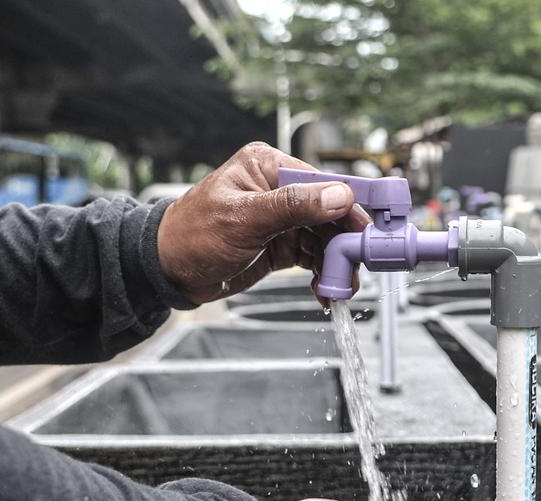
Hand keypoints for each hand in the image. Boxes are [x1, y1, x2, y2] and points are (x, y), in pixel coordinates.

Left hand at [156, 142, 369, 304]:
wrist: (167, 272)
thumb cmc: (190, 236)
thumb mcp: (244, 218)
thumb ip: (294, 206)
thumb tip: (339, 196)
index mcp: (269, 167)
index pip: (325, 183)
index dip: (352, 207)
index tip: (373, 230)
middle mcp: (280, 190)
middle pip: (332, 214)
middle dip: (346, 243)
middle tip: (356, 268)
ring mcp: (283, 219)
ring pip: (327, 239)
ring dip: (336, 264)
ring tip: (338, 287)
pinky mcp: (282, 245)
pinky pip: (314, 258)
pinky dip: (323, 274)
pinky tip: (324, 291)